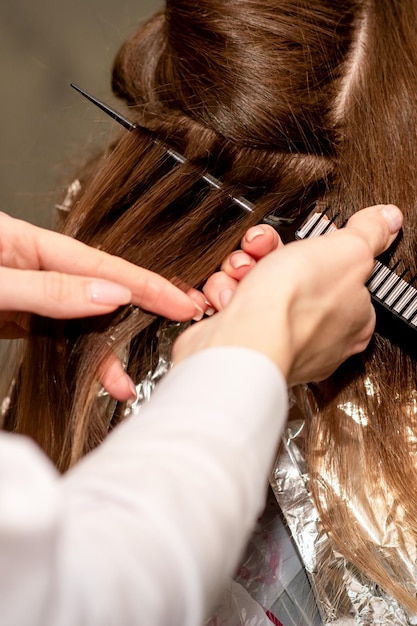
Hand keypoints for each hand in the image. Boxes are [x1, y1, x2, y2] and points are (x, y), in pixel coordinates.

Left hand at [0, 211, 200, 399]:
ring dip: (105, 350)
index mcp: (25, 242)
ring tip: (125, 380)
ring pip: (80, 318)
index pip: (100, 263)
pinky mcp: (16, 318)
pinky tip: (96, 374)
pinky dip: (79, 357)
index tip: (181, 301)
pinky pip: (58, 335)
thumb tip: (109, 294)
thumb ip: (49, 289)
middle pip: (100, 287)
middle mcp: (31, 265)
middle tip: (182, 320)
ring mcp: (25, 293)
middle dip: (142, 309)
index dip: (146, 285)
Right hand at [173, 204, 402, 385]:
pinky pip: (233, 306)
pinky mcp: (244, 342)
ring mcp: (277, 339)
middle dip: (270, 255)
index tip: (308, 240)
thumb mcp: (346, 252)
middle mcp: (317, 335)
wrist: (240, 343)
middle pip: (293, 276)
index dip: (319, 250)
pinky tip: (228, 296)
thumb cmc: (292, 307)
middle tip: (265, 252)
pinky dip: (224, 294)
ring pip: (257, 287)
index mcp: (353, 317)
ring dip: (242, 270)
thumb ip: (369, 234)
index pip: (342, 273)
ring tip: (241, 273)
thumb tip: (388, 219)